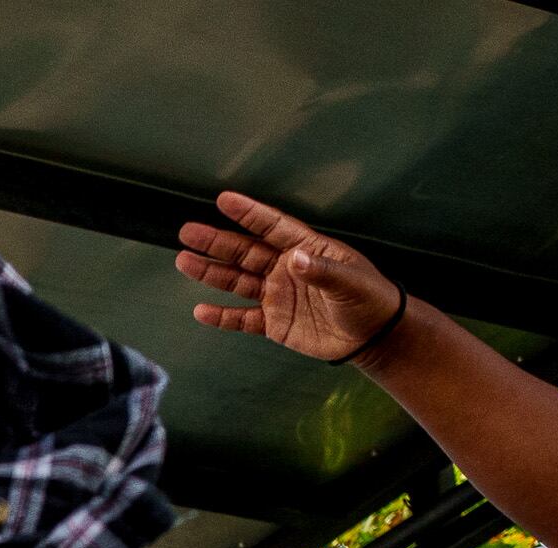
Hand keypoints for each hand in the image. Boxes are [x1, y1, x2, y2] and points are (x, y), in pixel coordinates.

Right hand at [175, 193, 404, 365]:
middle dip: (216, 242)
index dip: (248, 213)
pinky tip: (201, 310)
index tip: (224, 200)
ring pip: (237, 281)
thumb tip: (296, 260)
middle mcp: (286, 269)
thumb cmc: (369, 300)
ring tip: (184, 261)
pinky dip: (222, 316)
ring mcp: (278, 295)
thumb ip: (321, 271)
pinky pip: (242, 318)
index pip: (272, 227)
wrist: (373, 337)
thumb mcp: (351, 282)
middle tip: (188, 231)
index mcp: (306, 250)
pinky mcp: (274, 323)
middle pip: (245, 252)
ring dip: (211, 272)